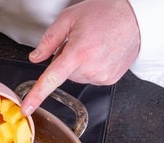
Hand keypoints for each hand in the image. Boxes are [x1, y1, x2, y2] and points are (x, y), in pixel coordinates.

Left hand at [21, 0, 139, 115]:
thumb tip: (35, 58)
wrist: (136, 17)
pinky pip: (89, 78)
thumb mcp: (69, 18)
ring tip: (93, 46)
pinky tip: (100, 53)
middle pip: (64, 74)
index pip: (51, 79)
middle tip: (80, 42)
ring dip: (79, 64)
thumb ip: (48, 40)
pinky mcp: (109, 80)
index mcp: (78, 53)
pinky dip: (90, 67)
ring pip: (76, 76)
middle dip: (66, 59)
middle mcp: (91, 68)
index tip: (27, 108)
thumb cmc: (105, 13)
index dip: (36, 96)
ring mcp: (102, 76)